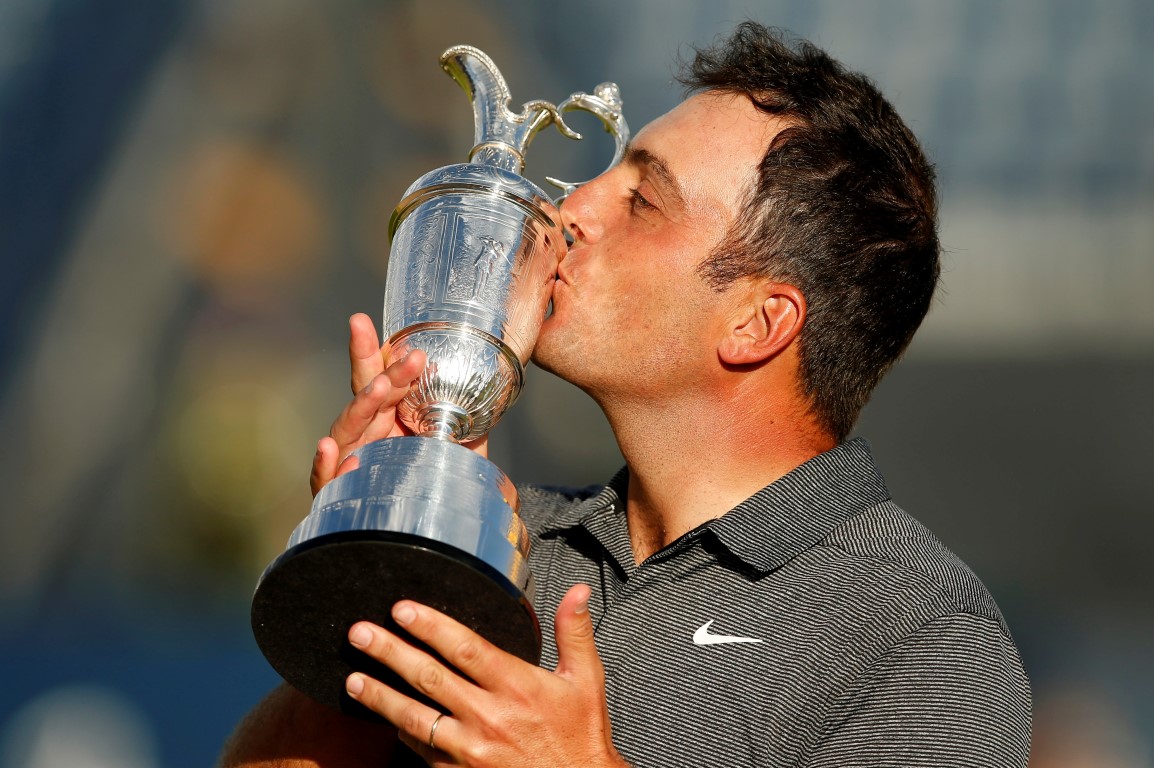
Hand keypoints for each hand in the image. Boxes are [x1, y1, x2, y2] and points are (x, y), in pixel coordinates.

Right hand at [311, 314, 488, 495]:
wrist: (428, 534)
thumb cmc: (438, 484)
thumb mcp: (460, 449)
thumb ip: (471, 423)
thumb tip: (496, 388)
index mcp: (389, 416)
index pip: (378, 377)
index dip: (373, 351)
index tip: (365, 322)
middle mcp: (366, 434)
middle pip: (364, 394)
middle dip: (375, 367)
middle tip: (407, 356)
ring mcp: (350, 460)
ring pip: (348, 428)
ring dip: (362, 406)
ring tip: (381, 390)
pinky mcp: (338, 494)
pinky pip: (325, 480)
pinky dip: (325, 466)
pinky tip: (328, 450)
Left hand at [343, 585, 630, 767]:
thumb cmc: (580, 737)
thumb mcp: (586, 680)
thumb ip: (574, 632)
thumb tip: (578, 592)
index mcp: (517, 686)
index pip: (465, 648)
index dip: (430, 626)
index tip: (402, 609)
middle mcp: (489, 717)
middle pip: (429, 678)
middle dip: (390, 653)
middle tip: (359, 634)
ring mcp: (471, 749)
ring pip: (416, 718)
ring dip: (380, 697)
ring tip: (352, 679)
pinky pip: (423, 752)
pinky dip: (401, 734)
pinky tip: (385, 719)